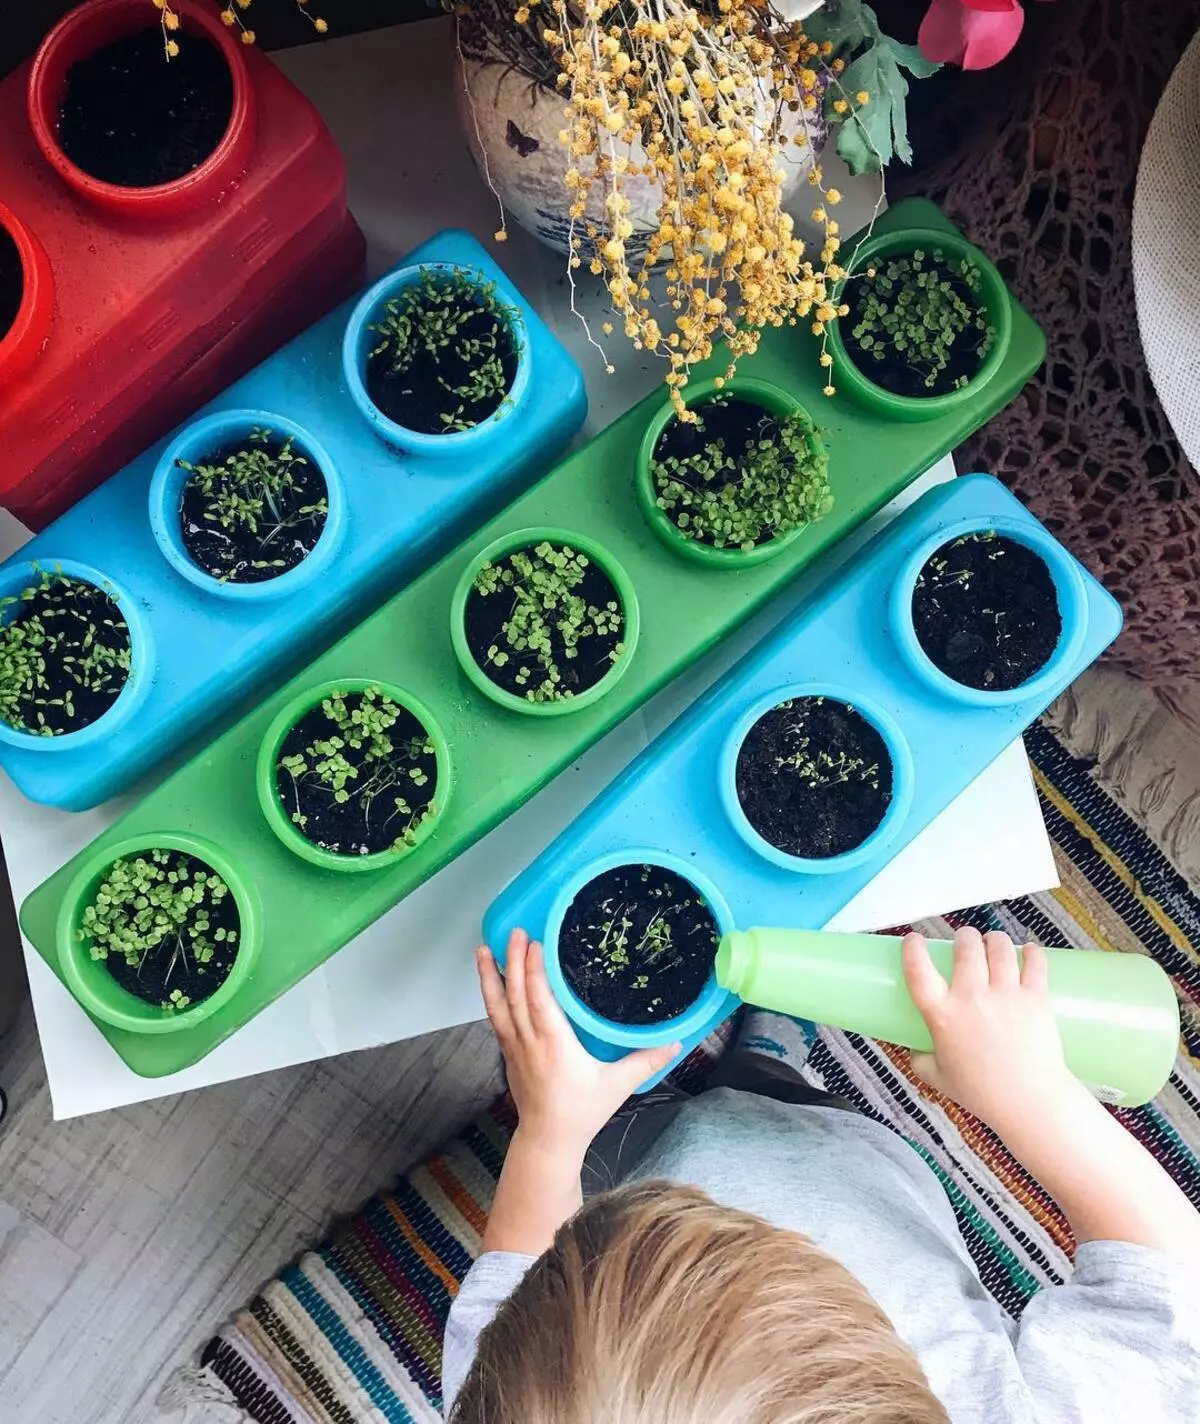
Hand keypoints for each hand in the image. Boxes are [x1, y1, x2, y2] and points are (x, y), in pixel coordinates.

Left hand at [477, 929, 680, 1162]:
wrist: (548, 1140)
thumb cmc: (582, 1112)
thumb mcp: (617, 1086)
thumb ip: (646, 1061)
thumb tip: (678, 1041)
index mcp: (554, 1045)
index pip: (540, 1001)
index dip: (534, 971)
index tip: (534, 944)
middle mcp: (529, 1042)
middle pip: (516, 996)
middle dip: (512, 961)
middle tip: (514, 932)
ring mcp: (514, 1048)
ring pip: (497, 1006)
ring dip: (490, 976)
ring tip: (483, 948)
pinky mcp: (508, 1053)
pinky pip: (497, 1018)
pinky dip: (492, 996)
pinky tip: (490, 980)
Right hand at [902, 928, 1082, 1132]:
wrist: (1029, 1103)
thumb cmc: (982, 1094)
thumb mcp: (938, 1078)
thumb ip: (920, 1061)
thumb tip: (913, 1050)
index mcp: (942, 1015)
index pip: (918, 969)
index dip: (912, 947)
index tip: (914, 940)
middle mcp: (971, 998)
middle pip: (965, 947)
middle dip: (964, 937)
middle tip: (965, 941)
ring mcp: (1005, 995)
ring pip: (998, 947)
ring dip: (993, 939)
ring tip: (993, 942)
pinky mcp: (1036, 998)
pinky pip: (1034, 962)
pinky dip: (1030, 952)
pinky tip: (1027, 950)